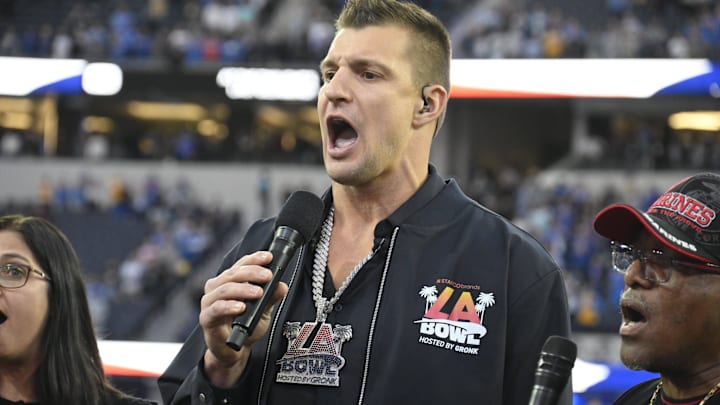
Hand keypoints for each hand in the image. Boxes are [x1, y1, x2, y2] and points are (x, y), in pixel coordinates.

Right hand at [199, 251, 288, 386]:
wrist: (232, 350)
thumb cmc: (243, 326)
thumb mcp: (262, 311)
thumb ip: (270, 298)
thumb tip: (282, 286)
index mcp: (229, 281)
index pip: (241, 265)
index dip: (254, 259)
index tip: (269, 258)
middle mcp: (217, 288)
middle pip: (233, 274)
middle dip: (252, 273)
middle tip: (268, 276)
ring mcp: (209, 302)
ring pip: (224, 289)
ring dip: (243, 289)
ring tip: (258, 293)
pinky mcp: (206, 318)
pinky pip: (216, 309)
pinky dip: (229, 306)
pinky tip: (241, 307)